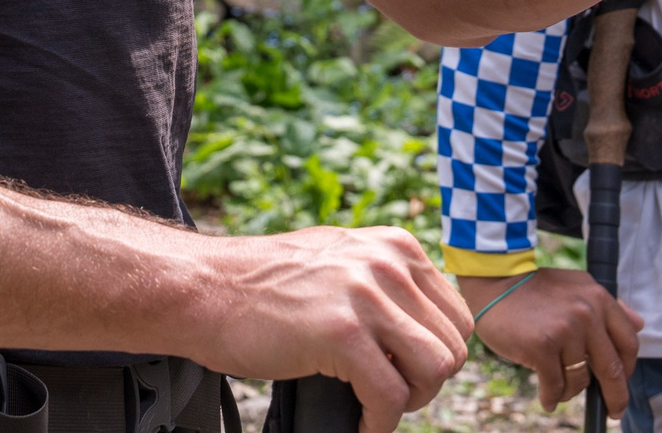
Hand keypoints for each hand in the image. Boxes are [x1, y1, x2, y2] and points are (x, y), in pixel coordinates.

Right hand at [181, 227, 469, 432]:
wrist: (205, 290)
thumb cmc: (265, 287)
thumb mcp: (340, 261)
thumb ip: (384, 281)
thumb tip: (425, 327)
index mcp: (395, 246)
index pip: (457, 317)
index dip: (435, 356)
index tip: (402, 372)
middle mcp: (388, 263)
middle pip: (452, 347)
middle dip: (424, 383)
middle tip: (385, 394)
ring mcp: (365, 295)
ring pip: (435, 370)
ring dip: (409, 401)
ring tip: (375, 406)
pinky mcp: (341, 333)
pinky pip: (390, 397)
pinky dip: (379, 424)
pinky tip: (360, 425)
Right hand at [458, 271, 640, 410]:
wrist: (494, 282)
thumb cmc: (536, 289)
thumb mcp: (578, 287)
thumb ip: (610, 306)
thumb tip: (640, 324)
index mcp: (599, 298)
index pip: (628, 343)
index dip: (628, 370)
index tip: (621, 383)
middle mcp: (586, 314)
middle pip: (612, 370)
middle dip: (615, 398)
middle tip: (614, 412)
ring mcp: (565, 330)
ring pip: (580, 381)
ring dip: (570, 392)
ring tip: (557, 387)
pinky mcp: (542, 347)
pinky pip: (555, 386)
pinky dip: (551, 397)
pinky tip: (547, 398)